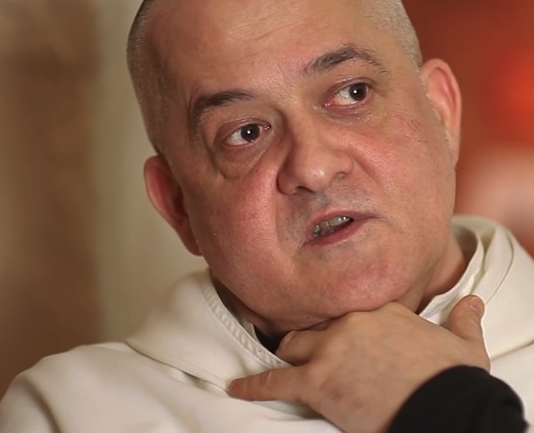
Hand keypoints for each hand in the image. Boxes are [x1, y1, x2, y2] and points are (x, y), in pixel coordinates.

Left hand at [228, 295, 489, 432]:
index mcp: (380, 311)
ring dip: (287, 357)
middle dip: (309, 339)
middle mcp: (349, 323)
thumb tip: (475, 302)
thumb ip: (463, 320)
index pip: (347, 313)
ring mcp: (330, 351)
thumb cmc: (454, 381)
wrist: (445, 409)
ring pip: (293, 347)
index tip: (337, 335)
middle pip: (314, 327)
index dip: (340, 327)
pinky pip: (275, 380)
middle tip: (305, 352)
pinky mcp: (317, 382)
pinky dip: (253, 385)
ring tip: (280, 364)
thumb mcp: (464, 346)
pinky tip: (237, 388)